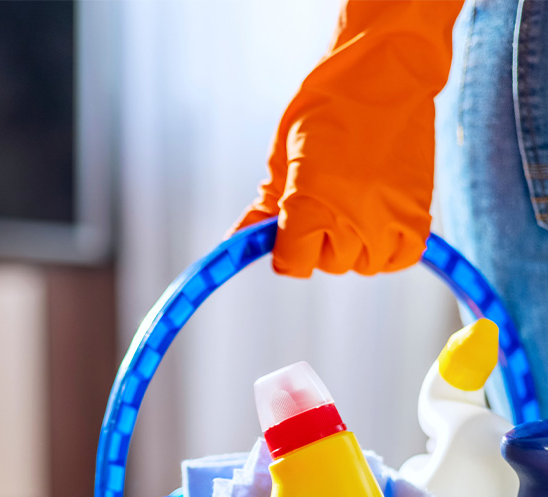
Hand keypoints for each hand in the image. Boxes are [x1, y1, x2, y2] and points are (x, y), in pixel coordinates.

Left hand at [232, 0, 462, 277]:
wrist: (384, 71)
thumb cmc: (325, 110)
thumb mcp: (282, 159)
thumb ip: (264, 208)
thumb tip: (237, 240)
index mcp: (311, 208)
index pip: (293, 265)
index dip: (287, 251)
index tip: (289, 232)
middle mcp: (351, 222)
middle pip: (329, 264)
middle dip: (322, 243)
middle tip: (326, 205)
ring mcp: (388, 220)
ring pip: (365, 264)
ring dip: (356, 246)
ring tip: (354, 208)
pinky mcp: (418, 213)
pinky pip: (402, 257)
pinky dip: (391, 250)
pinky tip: (380, 226)